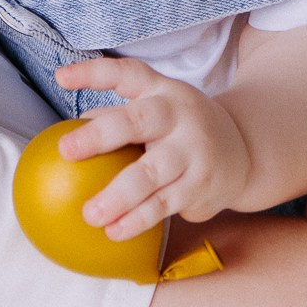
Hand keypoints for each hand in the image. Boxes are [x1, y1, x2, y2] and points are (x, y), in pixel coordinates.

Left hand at [55, 56, 251, 239]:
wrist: (245, 150)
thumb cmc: (181, 129)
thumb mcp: (158, 110)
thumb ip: (117, 117)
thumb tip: (67, 133)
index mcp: (162, 92)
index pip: (127, 74)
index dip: (93, 74)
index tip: (61, 79)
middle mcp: (179, 116)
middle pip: (138, 121)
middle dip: (100, 135)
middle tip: (68, 150)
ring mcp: (194, 151)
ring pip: (150, 174)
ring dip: (117, 197)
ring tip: (90, 214)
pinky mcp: (202, 184)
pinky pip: (164, 205)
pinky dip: (137, 220)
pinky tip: (115, 231)